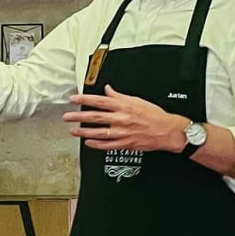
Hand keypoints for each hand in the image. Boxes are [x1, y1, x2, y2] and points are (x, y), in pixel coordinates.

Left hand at [63, 85, 186, 152]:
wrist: (167, 131)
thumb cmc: (154, 115)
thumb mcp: (137, 100)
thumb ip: (119, 96)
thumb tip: (108, 90)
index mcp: (124, 106)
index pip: (100, 101)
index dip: (85, 99)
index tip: (74, 99)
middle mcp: (121, 119)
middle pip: (96, 117)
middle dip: (79, 116)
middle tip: (67, 116)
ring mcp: (122, 133)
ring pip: (99, 132)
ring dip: (84, 132)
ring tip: (73, 131)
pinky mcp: (125, 144)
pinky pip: (107, 145)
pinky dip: (96, 144)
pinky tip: (88, 143)